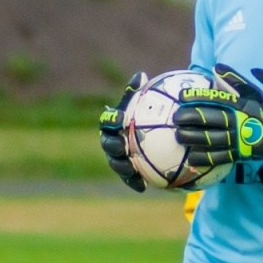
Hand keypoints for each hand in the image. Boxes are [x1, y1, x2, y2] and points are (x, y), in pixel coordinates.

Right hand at [99, 72, 148, 192]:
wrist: (155, 135)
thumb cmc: (149, 115)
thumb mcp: (148, 104)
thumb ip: (140, 93)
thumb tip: (140, 74)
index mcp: (114, 123)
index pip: (108, 120)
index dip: (112, 119)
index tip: (122, 118)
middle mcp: (111, 140)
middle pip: (107, 143)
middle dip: (112, 145)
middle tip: (122, 146)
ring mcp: (117, 157)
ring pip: (115, 163)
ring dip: (121, 166)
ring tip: (131, 168)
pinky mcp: (126, 172)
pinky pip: (129, 178)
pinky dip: (134, 182)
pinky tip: (144, 187)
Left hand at [172, 65, 262, 168]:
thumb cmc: (261, 111)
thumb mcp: (252, 93)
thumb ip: (235, 80)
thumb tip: (217, 67)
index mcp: (240, 105)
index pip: (216, 99)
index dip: (198, 97)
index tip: (181, 96)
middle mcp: (238, 121)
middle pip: (211, 119)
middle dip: (191, 118)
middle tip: (176, 118)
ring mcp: (238, 139)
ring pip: (212, 139)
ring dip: (194, 138)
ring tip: (178, 136)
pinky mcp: (239, 155)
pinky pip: (219, 157)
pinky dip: (205, 158)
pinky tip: (191, 157)